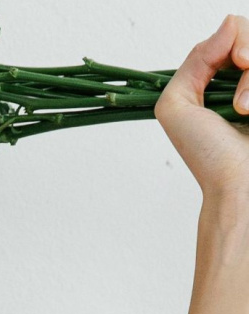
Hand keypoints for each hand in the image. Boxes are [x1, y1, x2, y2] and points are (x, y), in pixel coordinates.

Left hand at [155, 15, 248, 204]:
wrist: (237, 185)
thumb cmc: (205, 153)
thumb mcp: (177, 103)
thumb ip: (195, 60)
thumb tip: (230, 22)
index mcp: (215, 77)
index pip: (231, 34)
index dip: (236, 38)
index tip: (239, 61)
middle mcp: (242, 80)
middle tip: (243, 78)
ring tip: (246, 111)